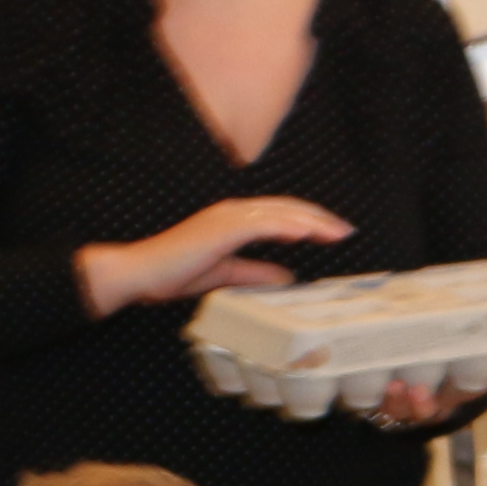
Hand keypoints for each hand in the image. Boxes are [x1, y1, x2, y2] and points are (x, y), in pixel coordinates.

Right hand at [80, 197, 352, 317]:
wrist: (139, 274)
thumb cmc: (174, 273)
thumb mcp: (226, 274)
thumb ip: (256, 272)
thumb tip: (287, 277)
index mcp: (233, 220)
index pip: (280, 214)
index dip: (309, 221)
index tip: (335, 233)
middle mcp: (232, 213)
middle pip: (286, 209)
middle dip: (319, 219)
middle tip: (346, 231)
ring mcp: (225, 218)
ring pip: (277, 213)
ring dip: (309, 221)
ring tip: (335, 232)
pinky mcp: (219, 229)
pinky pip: (259, 224)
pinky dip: (284, 226)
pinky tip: (304, 233)